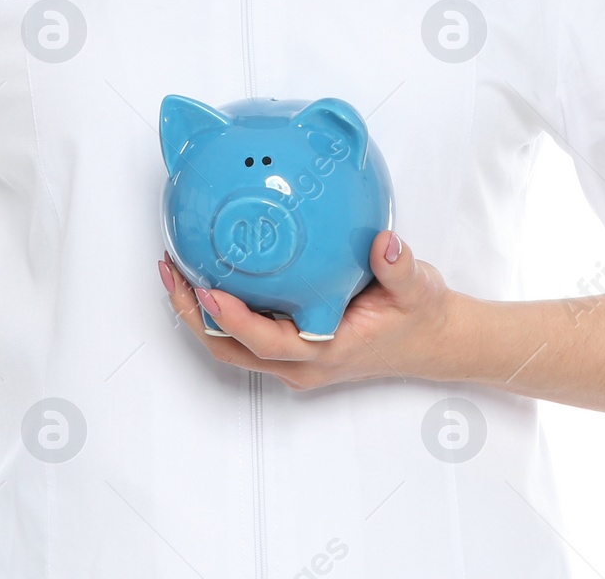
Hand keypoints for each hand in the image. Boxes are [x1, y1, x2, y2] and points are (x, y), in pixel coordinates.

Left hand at [158, 232, 461, 390]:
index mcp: (325, 350)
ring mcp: (293, 358)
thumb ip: (400, 267)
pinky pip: (244, 333)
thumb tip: (385, 242)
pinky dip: (220, 307)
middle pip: (231, 349)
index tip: (208, 288)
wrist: (432, 341)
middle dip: (195, 314)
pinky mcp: (291, 347)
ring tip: (176, 270)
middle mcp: (301, 362)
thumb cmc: (419, 317)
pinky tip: (212, 270)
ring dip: (201, 312)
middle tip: (172, 272)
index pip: (266, 342)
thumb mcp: (418, 288)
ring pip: (231, 345)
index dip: (232, 319)